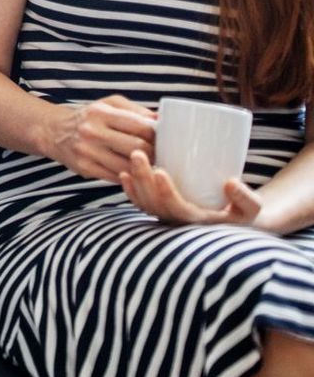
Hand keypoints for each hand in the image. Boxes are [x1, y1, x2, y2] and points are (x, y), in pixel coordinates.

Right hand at [42, 94, 157, 182]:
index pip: (142, 126)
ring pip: (128, 167)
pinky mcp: (85, 168)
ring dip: (143, 168)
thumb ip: (136, 110)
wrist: (54, 131)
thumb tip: (162, 119)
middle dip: (153, 153)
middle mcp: (92, 131)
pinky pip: (116, 177)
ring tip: (148, 165)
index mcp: (101, 112)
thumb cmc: (89, 117)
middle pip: (138, 148)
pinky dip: (128, 176)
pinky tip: (132, 172)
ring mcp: (87, 151)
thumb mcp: (109, 104)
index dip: (158, 135)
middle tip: (159, 154)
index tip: (163, 139)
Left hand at [120, 149, 266, 227]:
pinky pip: (142, 203)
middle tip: (137, 153)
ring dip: (135, 181)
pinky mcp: (162, 208)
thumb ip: (245, 198)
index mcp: (198, 222)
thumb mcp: (252, 208)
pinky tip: (123, 174)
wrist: (235, 220)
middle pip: (154, 204)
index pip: (176, 210)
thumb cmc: (243, 212)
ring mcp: (168, 216)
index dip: (165, 193)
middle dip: (143, 179)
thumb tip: (230, 183)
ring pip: (145, 202)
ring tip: (132, 157)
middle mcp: (178, 222)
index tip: (160, 172)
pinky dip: (131, 191)